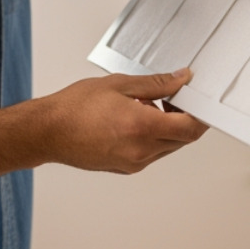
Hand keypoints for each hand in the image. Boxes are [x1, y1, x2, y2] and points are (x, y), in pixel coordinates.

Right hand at [36, 68, 209, 173]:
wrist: (47, 132)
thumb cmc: (75, 108)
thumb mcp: (120, 84)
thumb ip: (156, 84)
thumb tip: (180, 80)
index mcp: (142, 128)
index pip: (190, 128)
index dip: (201, 115)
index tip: (199, 102)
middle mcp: (141, 151)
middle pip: (182, 139)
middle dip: (183, 118)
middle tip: (172, 98)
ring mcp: (133, 163)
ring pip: (167, 148)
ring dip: (167, 128)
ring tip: (145, 106)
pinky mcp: (125, 168)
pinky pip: (151, 154)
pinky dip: (152, 138)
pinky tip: (134, 120)